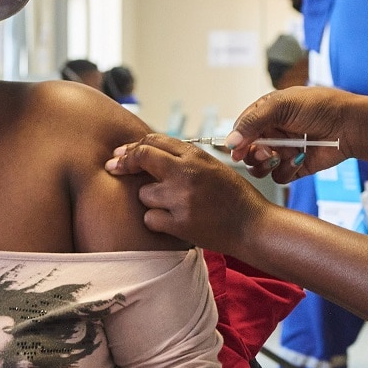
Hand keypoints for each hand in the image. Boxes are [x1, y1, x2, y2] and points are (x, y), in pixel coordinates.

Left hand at [106, 134, 274, 250]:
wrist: (253, 226)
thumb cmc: (234, 197)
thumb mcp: (213, 167)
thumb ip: (184, 159)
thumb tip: (149, 154)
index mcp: (196, 156)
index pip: (154, 141)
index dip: (133, 147)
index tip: (121, 154)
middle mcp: (187, 173)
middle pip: (141, 157)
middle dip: (124, 163)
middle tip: (114, 168)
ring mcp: (182, 199)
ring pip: (143, 193)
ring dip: (149, 199)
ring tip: (170, 205)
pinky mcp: (180, 224)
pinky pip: (149, 219)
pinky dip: (156, 221)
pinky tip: (171, 222)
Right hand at [226, 86, 354, 183]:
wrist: (349, 125)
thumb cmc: (320, 107)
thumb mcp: (282, 105)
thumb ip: (253, 121)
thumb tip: (229, 141)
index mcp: (267, 113)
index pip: (241, 129)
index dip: (236, 140)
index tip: (236, 149)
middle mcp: (273, 133)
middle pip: (247, 151)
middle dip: (252, 154)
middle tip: (266, 152)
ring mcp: (283, 151)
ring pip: (259, 167)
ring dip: (265, 165)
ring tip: (278, 158)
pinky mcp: (295, 167)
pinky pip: (279, 177)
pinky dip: (286, 171)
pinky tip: (299, 159)